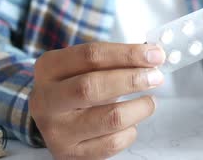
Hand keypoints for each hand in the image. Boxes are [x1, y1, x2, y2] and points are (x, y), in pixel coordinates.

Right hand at [29, 42, 165, 158]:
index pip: (90, 56)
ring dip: (139, 108)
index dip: (127, 54)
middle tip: (155, 77)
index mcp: (49, 68)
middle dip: (131, 80)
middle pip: (92, 86)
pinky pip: (112, 143)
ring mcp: (56, 130)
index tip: (154, 54)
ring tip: (149, 102)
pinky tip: (131, 123)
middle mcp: (46, 100)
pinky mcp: (70, 154)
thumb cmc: (75, 85)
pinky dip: (130, 131)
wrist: (53, 118)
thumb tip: (152, 56)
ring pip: (108, 118)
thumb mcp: (82, 66)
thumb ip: (113, 60)